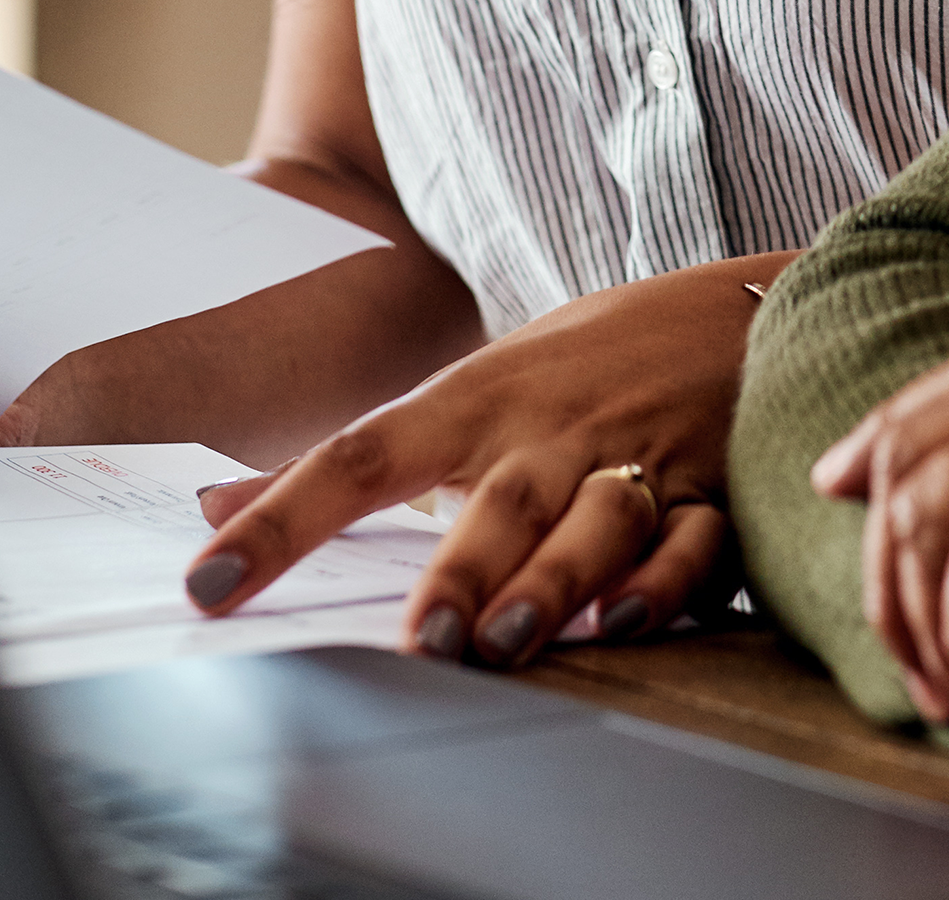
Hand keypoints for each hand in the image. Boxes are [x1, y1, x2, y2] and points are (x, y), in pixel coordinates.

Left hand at [181, 253, 788, 665]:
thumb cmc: (585, 362)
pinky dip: (665, 580)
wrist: (739, 307)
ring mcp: (638, 457)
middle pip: (500, 498)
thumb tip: (212, 505)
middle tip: (421, 638)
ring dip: (552, 580)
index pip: (362, 455)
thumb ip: (359, 458)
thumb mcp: (476, 383)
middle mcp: (553, 430)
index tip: (209, 581)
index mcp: (479, 399)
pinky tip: (627, 619)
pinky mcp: (712, 492)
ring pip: (596, 520)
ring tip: (504, 640)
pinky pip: (692, 540)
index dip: (283, 518)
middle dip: (460, 567)